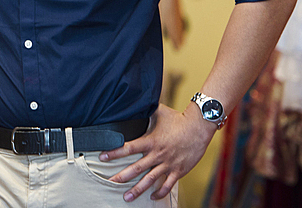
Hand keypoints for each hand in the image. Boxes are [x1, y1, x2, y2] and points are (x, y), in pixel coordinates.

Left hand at [99, 103, 215, 201]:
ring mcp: (168, 164)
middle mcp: (157, 155)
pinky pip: (167, 185)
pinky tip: (152, 197)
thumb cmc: (179, 118)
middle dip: (122, 177)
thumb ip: (146, 111)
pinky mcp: (178, 171)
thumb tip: (134, 102)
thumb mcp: (159, 112)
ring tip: (126, 198)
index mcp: (151, 141)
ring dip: (137, 190)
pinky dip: (159, 193)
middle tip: (109, 183)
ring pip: (150, 180)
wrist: (199, 127)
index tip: (102, 157)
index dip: (114, 152)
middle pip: (136, 168)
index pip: (128, 148)